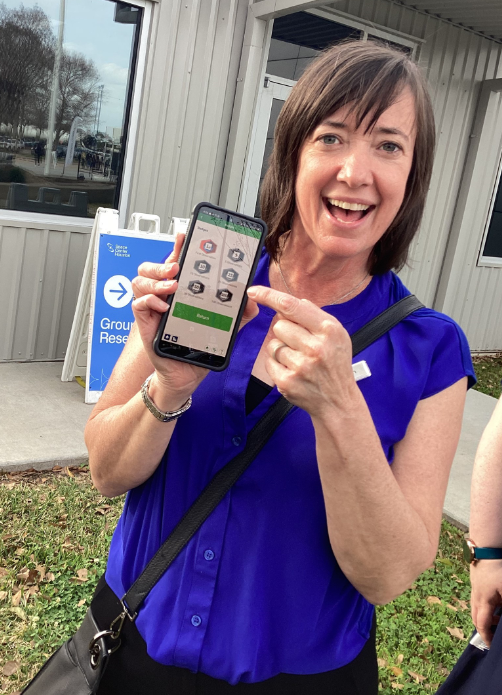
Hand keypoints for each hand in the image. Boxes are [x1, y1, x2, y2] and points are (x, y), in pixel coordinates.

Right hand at [132, 234, 258, 399]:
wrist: (186, 374)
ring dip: (156, 280)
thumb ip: (238, 313)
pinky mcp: (146, 322)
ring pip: (141, 280)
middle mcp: (164, 295)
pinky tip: (164, 307)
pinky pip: (138, 304)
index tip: (185, 235)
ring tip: (173, 286)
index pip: (177, 262)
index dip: (178, 247)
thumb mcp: (224, 328)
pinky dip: (149, 302)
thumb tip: (251, 301)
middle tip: (177, 267)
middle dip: (162, 261)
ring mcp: (153, 308)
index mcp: (182, 291)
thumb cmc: (199, 347)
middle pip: (151, 266)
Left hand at [247, 285, 357, 415]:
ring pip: (273, 344)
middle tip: (301, 345)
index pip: (291, 306)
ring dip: (282, 350)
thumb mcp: (338, 335)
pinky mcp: (287, 381)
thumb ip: (316, 316)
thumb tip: (295, 301)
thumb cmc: (336, 364)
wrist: (338, 402)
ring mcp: (301, 366)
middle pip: (279, 325)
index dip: (269, 296)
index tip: (254, 291)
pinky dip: (277, 365)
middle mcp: (316, 347)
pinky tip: (293, 371)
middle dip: (285, 333)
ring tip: (300, 360)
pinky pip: (269, 362)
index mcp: (329, 330)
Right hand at [470, 560, 501, 645]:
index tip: (491, 645)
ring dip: (485, 616)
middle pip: (475, 617)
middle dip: (483, 628)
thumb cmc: (498, 568)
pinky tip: (495, 601)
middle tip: (494, 635)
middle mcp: (476, 595)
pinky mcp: (476, 579)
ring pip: (476, 607)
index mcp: (483, 600)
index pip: (482, 624)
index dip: (486, 637)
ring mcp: (474, 586)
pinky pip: (478, 598)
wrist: (486, 546)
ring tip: (498, 619)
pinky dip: (485, 605)